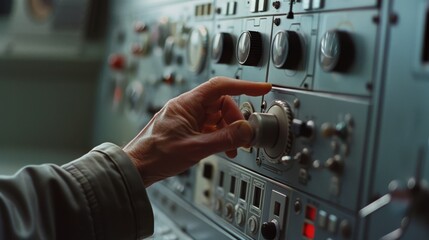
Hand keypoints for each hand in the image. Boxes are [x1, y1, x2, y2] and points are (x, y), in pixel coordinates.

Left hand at [123, 77, 270, 186]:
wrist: (136, 168)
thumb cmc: (156, 155)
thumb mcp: (195, 148)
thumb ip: (224, 139)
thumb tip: (246, 130)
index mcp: (187, 104)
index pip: (220, 86)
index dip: (244, 86)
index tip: (262, 88)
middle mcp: (187, 107)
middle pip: (222, 103)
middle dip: (235, 119)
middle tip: (242, 136)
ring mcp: (187, 118)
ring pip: (217, 116)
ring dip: (228, 130)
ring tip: (231, 147)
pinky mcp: (187, 128)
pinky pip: (209, 126)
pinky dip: (219, 136)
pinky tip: (221, 148)